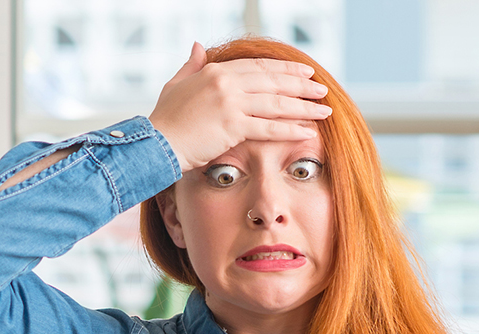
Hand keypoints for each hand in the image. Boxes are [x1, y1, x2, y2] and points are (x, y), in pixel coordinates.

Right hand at [148, 42, 331, 173]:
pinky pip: (268, 127)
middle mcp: (226, 82)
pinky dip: (290, 129)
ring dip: (303, 107)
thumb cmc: (164, 119)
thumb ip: (191, 64)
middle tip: (322, 90)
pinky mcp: (232, 126)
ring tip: (324, 111)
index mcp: (216, 71)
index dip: (285, 69)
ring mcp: (230, 103)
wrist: (154, 143)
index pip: (259, 67)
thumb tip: (197, 45)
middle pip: (273, 81)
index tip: (304, 72)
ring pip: (276, 103)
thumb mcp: (176, 84)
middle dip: (301, 85)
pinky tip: (307, 131)